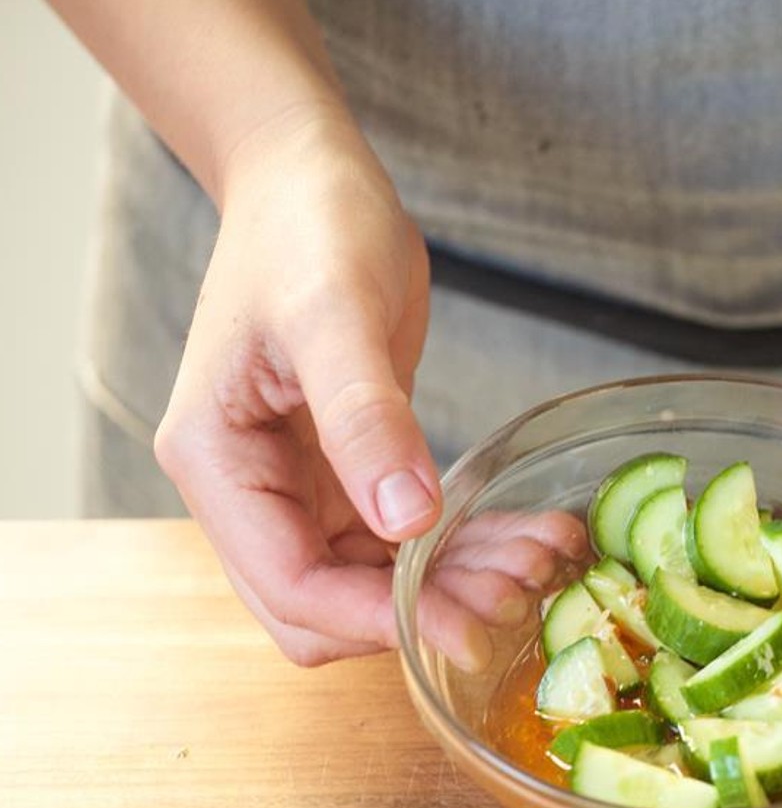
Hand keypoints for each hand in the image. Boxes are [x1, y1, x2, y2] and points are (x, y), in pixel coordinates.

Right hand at [154, 108, 573, 666]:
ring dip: (448, 588)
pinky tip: (520, 535)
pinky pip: (397, 542)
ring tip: (537, 564)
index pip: (289, 585)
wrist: (312, 182)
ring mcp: (294, 485)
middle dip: (415, 616)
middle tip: (512, 598)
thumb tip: (404, 520)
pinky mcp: (342, 473)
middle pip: (323, 607)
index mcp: (217, 460)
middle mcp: (246, 487)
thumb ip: (364, 416)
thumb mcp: (337, 311)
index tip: (464, 626)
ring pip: (368, 583)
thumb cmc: (308, 226)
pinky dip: (457, 550)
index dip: (376, 619)